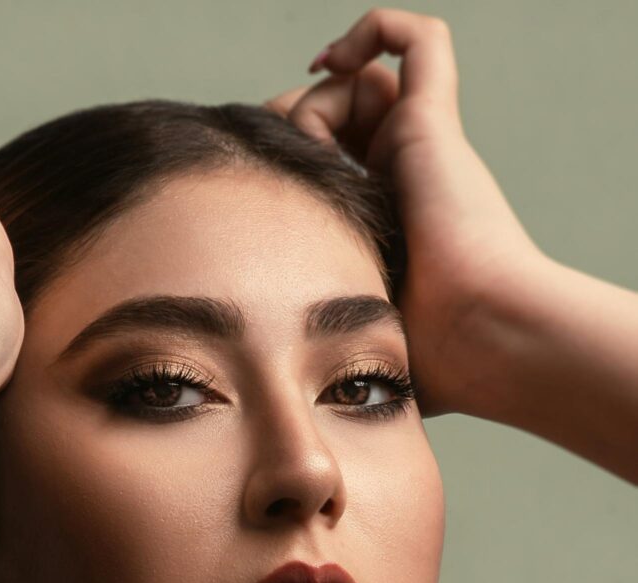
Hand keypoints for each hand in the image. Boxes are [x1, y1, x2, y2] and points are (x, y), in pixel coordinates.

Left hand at [264, 8, 545, 416]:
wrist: (482, 340)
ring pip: (361, 80)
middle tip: (282, 173)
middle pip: (333, 118)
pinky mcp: (435, 124)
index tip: (261, 193)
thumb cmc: (423, 358)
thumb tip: (273, 385)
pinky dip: (375, 29)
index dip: (287, 163)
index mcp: (381, 220)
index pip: (323, 164)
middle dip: (293, 131)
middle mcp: (400, 177)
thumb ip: (316, 339)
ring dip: (320, 99)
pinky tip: (330, 63)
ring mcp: (420, 146)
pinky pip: (418, 39)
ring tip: (314, 152)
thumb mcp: (347, 340)